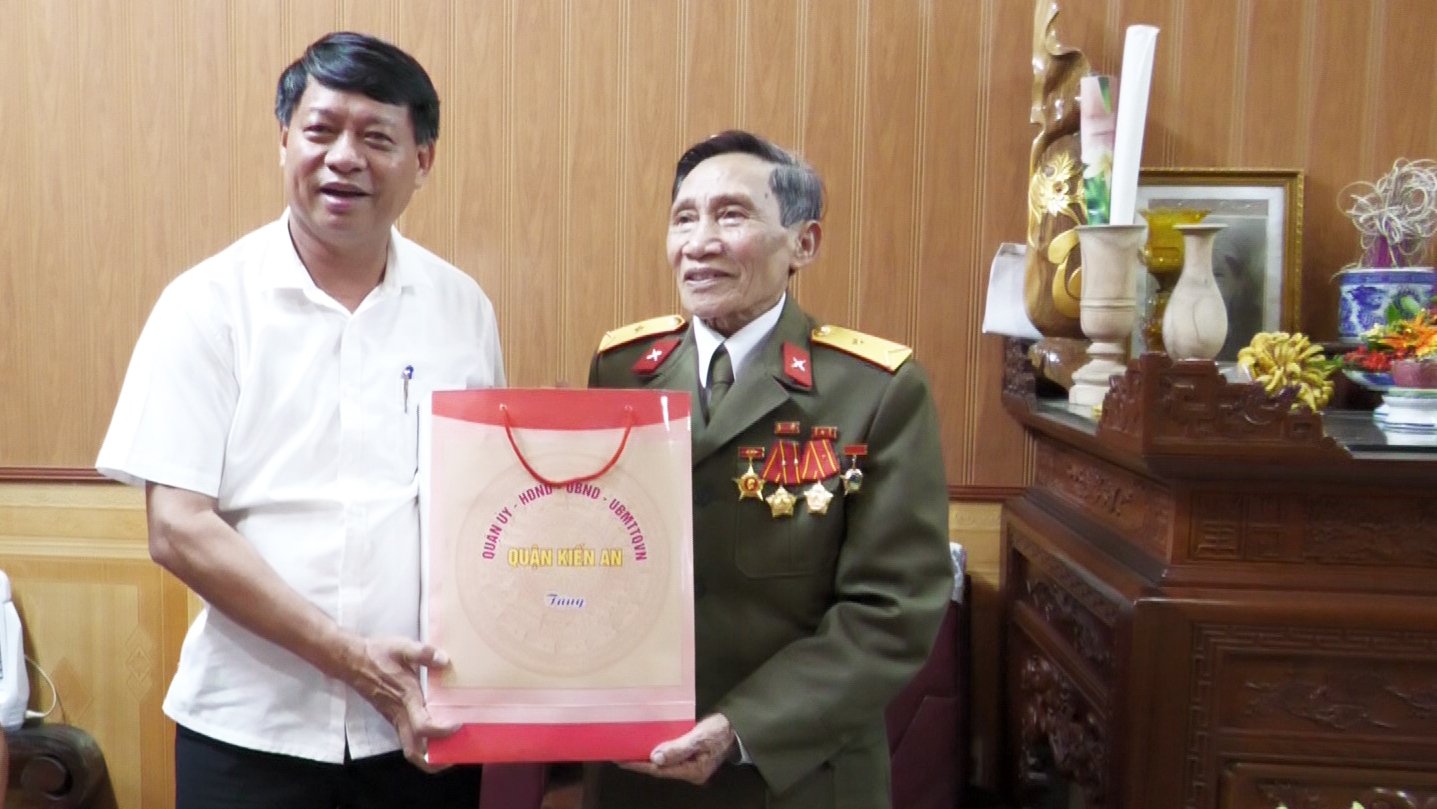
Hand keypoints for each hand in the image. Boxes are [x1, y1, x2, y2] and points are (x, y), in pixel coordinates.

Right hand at [343, 636, 460, 770]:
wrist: (352, 661)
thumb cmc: (378, 654)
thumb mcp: (402, 647)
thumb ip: (424, 653)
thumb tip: (444, 660)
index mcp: (406, 698)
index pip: (423, 726)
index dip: (442, 731)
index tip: (458, 724)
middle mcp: (399, 714)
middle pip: (414, 752)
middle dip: (434, 761)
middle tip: (456, 754)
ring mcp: (394, 718)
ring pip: (410, 747)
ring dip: (429, 755)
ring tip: (451, 746)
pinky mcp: (392, 716)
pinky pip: (407, 737)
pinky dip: (423, 742)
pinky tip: (438, 731)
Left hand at [618, 713, 734, 784]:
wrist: (738, 727)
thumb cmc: (721, 730)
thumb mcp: (701, 736)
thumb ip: (679, 747)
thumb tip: (655, 758)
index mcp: (693, 770)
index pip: (660, 770)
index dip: (639, 765)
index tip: (621, 760)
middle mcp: (690, 772)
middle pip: (660, 770)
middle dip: (639, 764)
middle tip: (618, 755)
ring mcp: (692, 766)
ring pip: (664, 764)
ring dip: (646, 759)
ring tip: (628, 751)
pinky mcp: (692, 758)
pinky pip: (670, 757)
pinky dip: (657, 753)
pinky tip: (648, 747)